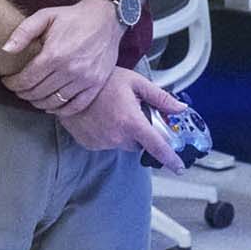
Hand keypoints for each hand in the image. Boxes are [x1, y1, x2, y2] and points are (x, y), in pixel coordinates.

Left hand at [1, 0, 124, 112]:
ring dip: (38, 102)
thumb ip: (23, 32)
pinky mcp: (97, 84)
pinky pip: (75, 106)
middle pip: (37, 93)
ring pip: (54, 102)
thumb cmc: (74, 17)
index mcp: (55, 54)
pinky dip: (60, 109)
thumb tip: (5, 50)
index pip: (26, 80)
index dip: (12, 84)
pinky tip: (52, 104)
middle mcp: (70, 70)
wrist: (107, 19)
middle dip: (22, 92)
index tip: (8, 81)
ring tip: (32, 95)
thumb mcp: (45, 16)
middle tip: (18, 88)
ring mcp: (85, 80)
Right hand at [57, 68, 187, 169]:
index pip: (156, 146)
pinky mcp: (89, 144)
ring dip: (124, 133)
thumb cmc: (104, 81)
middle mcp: (117, 136)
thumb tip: (181, 108)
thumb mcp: (136, 83)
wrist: (69, 86)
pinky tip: (103, 119)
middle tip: (133, 112)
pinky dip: (109, 134)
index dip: (170, 158)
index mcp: (132, 122)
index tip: (179, 168)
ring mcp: (102, 142)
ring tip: (114, 112)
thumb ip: (160, 98)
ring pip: (123, 144)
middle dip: (140, 132)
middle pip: (139, 143)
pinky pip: (108, 143)